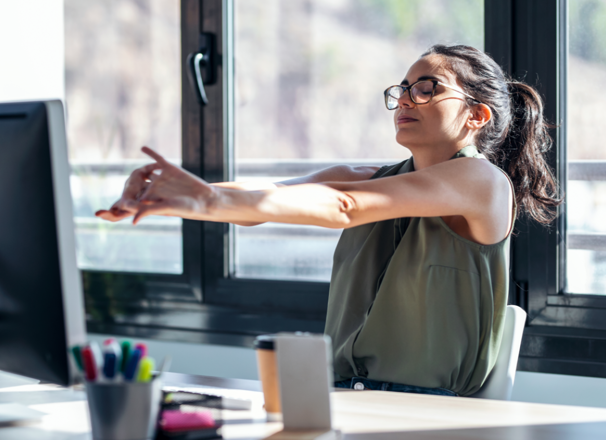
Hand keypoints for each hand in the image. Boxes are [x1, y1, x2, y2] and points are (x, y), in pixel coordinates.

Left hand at [95, 147, 215, 224]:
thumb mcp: (166, 208)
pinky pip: (158, 159)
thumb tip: (133, 221)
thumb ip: (148, 211)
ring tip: (133, 172)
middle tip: (122, 185)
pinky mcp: (170, 168)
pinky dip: (151, 153)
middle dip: (129, 186)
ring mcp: (161, 177)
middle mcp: (154, 187)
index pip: (133, 198)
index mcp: (150, 198)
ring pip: (146, 171)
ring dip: (138, 171)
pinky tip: (143, 148)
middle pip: (137, 185)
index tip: (110, 209)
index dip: (122, 201)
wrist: (205, 198)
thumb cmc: (187, 207)